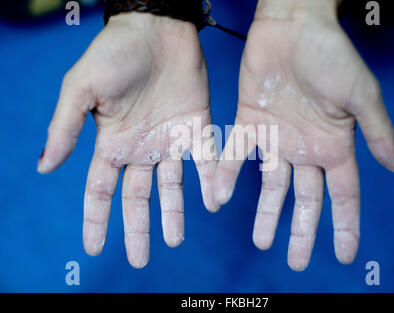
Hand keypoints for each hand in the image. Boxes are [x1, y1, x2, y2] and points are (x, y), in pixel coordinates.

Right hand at [38, 13, 216, 267]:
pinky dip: (210, 181)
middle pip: (137, 197)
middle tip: (141, 259)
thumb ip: (65, 128)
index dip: (97, 219)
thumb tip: (45, 167)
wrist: (157, 28)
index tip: (95, 248)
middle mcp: (141, 148)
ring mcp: (170, 140)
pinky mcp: (197, 127)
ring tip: (175, 241)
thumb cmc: (116, 52)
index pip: (100, 190)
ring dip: (173, 214)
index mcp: (112, 143)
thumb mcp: (81, 89)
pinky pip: (206, 160)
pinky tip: (213, 203)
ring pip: (172, 186)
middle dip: (138, 227)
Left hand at [213, 0, 393, 270]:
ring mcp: (277, 138)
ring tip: (262, 241)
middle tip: (295, 261)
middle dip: (302, 230)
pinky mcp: (249, 123)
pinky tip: (218, 198)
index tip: (344, 254)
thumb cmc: (331, 55)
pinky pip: (236, 155)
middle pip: (306, 199)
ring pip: (271, 185)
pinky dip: (227, 175)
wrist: (293, 25)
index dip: (345, 225)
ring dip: (267, 213)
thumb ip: (377, 132)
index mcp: (335, 145)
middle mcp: (305, 148)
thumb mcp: (361, 96)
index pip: (344, 195)